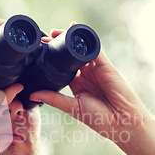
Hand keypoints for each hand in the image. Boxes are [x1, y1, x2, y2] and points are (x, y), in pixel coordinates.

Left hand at [31, 23, 153, 143]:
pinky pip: (95, 49)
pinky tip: (76, 34)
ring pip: (82, 49)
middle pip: (71, 55)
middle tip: (45, 38)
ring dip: (71, 39)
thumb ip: (53, 98)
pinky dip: (87, 40)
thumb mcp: (72, 107)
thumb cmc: (99, 118)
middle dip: (59, 44)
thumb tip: (32, 94)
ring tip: (57, 32)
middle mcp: (87, 74)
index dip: (53, 58)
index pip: (63, 66)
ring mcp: (97, 68)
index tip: (40, 51)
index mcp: (78, 84)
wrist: (121, 122)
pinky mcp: (106, 65)